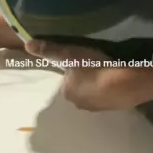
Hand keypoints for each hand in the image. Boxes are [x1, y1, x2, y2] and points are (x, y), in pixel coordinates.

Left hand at [25, 41, 152, 110]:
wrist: (125, 83)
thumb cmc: (95, 67)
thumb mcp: (71, 54)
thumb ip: (50, 50)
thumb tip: (27, 44)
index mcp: (67, 92)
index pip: (67, 80)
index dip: (74, 70)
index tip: (83, 60)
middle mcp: (78, 104)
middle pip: (79, 88)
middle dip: (85, 79)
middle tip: (95, 64)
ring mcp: (97, 108)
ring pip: (93, 94)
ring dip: (98, 85)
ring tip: (107, 70)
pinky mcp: (113, 108)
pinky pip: (107, 97)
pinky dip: (109, 90)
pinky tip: (116, 79)